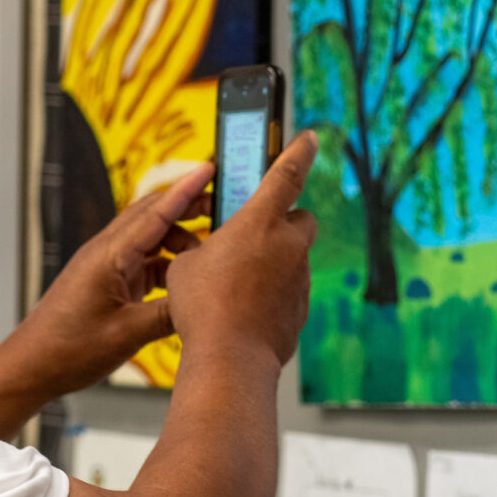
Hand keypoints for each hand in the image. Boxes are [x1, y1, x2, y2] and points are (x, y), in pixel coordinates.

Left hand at [6, 165, 213, 396]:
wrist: (33, 365)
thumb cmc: (68, 350)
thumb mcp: (127, 334)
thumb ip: (168, 314)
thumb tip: (203, 300)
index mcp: (109, 256)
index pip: (155, 212)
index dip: (186, 190)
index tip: (210, 168)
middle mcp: (106, 253)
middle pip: (153, 215)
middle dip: (189, 207)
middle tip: (224, 207)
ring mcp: (106, 266)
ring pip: (150, 238)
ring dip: (180, 240)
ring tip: (208, 253)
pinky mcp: (107, 282)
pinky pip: (143, 261)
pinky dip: (167, 263)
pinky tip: (185, 277)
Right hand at [163, 133, 317, 364]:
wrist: (230, 359)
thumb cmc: (203, 307)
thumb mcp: (186, 265)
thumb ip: (204, 249)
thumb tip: (209, 256)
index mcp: (259, 222)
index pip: (287, 173)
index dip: (299, 151)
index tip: (310, 138)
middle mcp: (288, 245)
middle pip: (301, 220)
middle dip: (285, 222)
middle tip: (257, 234)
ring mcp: (299, 278)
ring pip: (294, 258)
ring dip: (275, 262)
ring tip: (239, 283)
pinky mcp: (300, 309)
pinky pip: (289, 291)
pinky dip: (274, 294)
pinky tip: (247, 310)